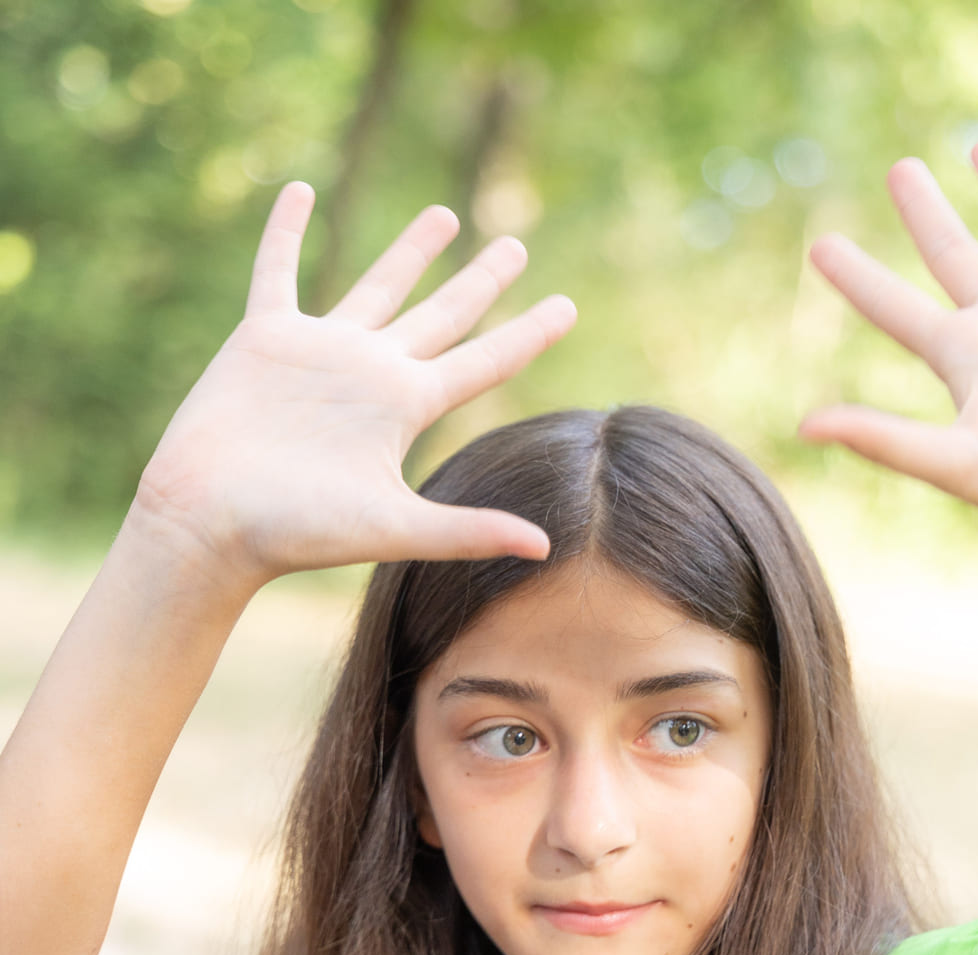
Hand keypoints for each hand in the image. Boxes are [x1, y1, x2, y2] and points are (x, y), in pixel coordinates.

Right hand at [135, 182, 576, 585]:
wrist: (214, 522)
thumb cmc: (299, 532)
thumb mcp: (394, 527)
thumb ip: (468, 531)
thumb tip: (545, 547)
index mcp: (407, 408)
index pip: (484, 362)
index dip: (527, 334)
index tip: (568, 306)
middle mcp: (373, 374)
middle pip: (443, 314)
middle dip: (481, 280)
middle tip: (518, 245)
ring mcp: (321, 351)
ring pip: (377, 284)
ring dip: (410, 251)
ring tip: (445, 215)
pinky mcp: (265, 338)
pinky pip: (278, 271)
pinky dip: (285, 231)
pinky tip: (299, 189)